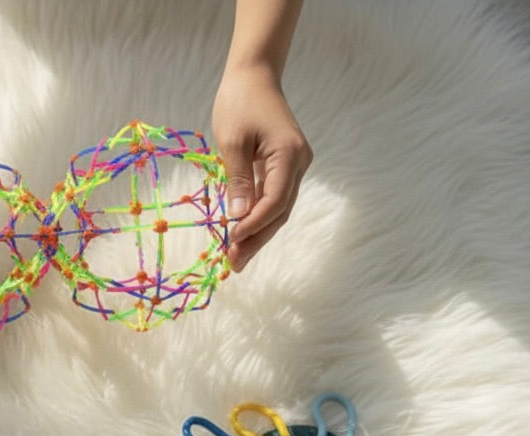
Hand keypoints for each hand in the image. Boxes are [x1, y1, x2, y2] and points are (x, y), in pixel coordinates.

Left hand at [212, 64, 311, 271]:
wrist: (254, 76)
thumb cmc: (240, 102)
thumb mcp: (232, 141)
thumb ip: (238, 180)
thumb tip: (238, 218)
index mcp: (289, 155)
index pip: (274, 202)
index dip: (253, 225)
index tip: (230, 238)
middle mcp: (299, 163)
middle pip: (280, 212)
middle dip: (256, 240)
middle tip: (233, 265)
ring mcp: (295, 166)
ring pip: (278, 210)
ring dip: (257, 234)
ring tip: (235, 257)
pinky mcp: (285, 168)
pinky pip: (274, 199)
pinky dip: (258, 218)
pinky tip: (241, 235)